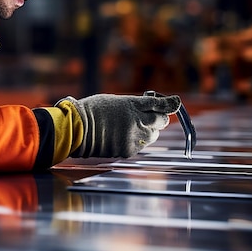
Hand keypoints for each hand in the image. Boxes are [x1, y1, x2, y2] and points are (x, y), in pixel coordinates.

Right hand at [59, 93, 181, 158]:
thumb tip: (158, 108)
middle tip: (151, 117)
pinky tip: (123, 136)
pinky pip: (142, 146)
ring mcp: (133, 136)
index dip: (168, 104)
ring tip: (133, 127)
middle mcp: (136, 120)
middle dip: (159, 119)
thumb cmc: (93, 110)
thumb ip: (137, 104)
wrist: (76, 127)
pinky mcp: (128, 150)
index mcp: (132, 104)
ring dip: (149, 131)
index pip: (158, 104)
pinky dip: (138, 141)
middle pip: (161, 121)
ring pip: (153, 135)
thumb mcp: (116, 100)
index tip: (175, 103)